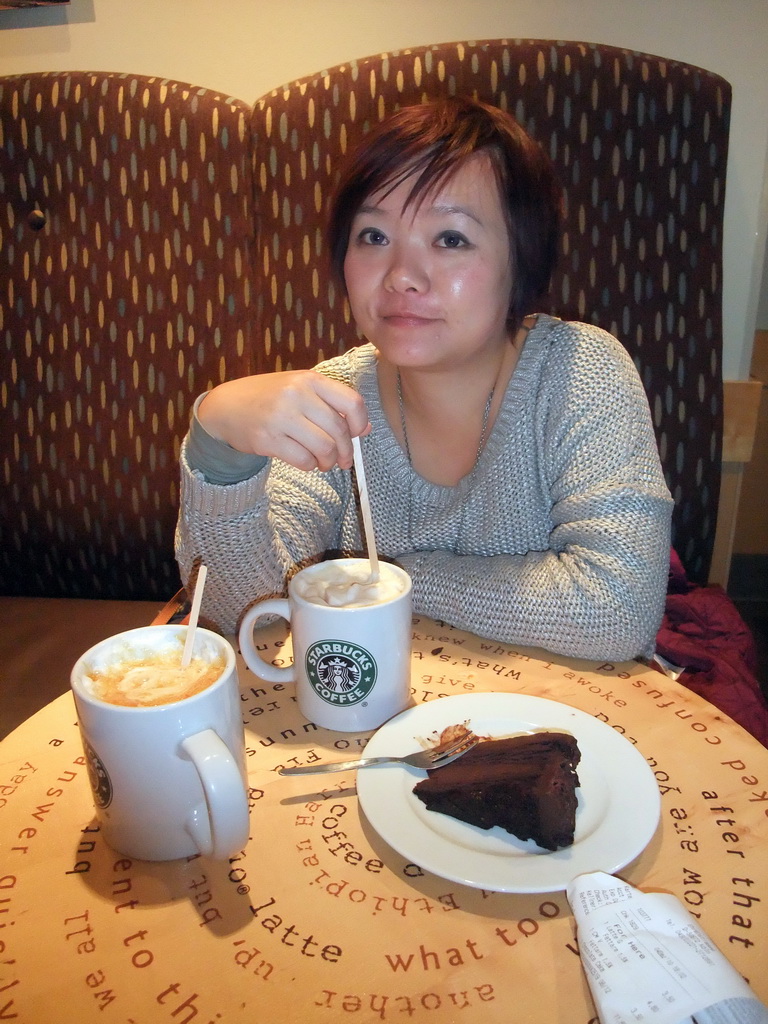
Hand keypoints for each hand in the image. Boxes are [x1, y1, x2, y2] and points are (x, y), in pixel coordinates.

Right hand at [197, 371, 369, 471]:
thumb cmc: (269, 398)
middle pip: (339, 430)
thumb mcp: (300, 390)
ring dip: (329, 461)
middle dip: (345, 451)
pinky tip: (307, 461)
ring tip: (324, 462)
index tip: (356, 434)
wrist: (225, 407)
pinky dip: (310, 465)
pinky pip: (304, 460)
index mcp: (309, 379)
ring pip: (324, 448)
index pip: (352, 402)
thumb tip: (365, 428)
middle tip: (342, 460)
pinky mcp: (267, 439)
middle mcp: (296, 395)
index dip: (360, 424)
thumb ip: (331, 404)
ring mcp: (280, 417)